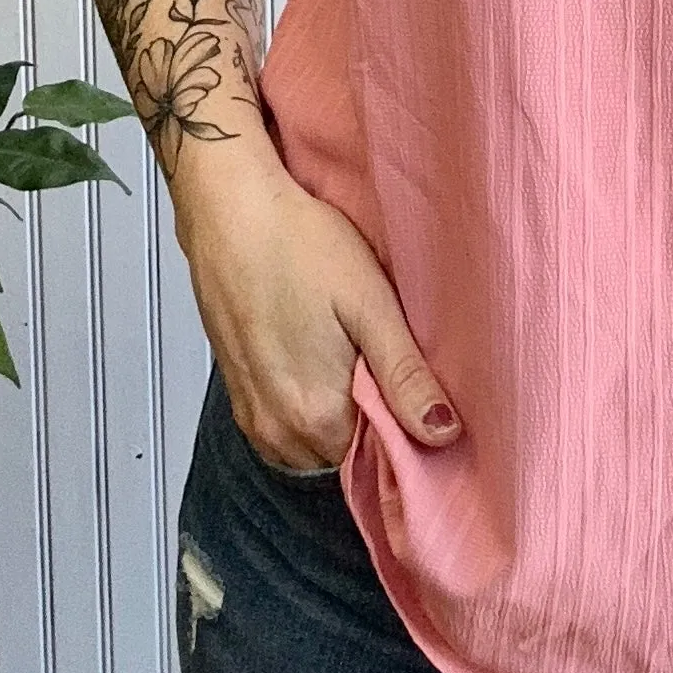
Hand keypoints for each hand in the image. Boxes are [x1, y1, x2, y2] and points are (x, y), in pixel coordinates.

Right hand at [172, 142, 462, 469]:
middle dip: (369, 425)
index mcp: (316, 416)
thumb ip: (405, 376)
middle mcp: (277, 429)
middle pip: (342, 457)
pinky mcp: (235, 391)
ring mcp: (250, 413)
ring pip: (310, 446)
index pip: (377, 462)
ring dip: (335, 418)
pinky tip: (316, 359)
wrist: (230, 210)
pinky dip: (303, 408)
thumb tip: (443, 433)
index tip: (412, 394)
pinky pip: (280, 427)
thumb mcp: (369, 304)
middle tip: (383, 366)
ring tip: (350, 360)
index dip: (402, 432)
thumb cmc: (298, 244)